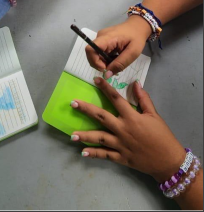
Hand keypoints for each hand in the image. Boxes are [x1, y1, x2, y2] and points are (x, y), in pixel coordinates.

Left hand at [71, 79, 185, 182]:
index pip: (116, 99)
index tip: (95, 79)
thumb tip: (135, 83)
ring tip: (72, 135)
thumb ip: (143, 99)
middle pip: (101, 116)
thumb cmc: (162, 136)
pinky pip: (105, 155)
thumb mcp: (154, 115)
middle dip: (86, 109)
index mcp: (132, 117)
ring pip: (99, 138)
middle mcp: (123, 129)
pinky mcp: (120, 158)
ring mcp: (120, 145)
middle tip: (73, 103)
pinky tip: (82, 152)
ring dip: (85, 135)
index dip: (105, 88)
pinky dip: (94, 154)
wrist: (168, 161)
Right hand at [85, 16, 150, 75]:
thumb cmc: (136, 38)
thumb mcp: (133, 53)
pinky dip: (106, 59)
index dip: (94, 62)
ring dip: (105, 62)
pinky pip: (100, 52)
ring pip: (96, 55)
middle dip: (101, 64)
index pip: (90, 49)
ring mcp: (101, 38)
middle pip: (92, 54)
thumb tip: (106, 75)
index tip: (106, 69)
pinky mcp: (103, 40)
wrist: (138, 26)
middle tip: (114, 68)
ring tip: (118, 62)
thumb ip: (120, 64)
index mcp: (107, 38)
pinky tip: (116, 57)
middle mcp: (100, 36)